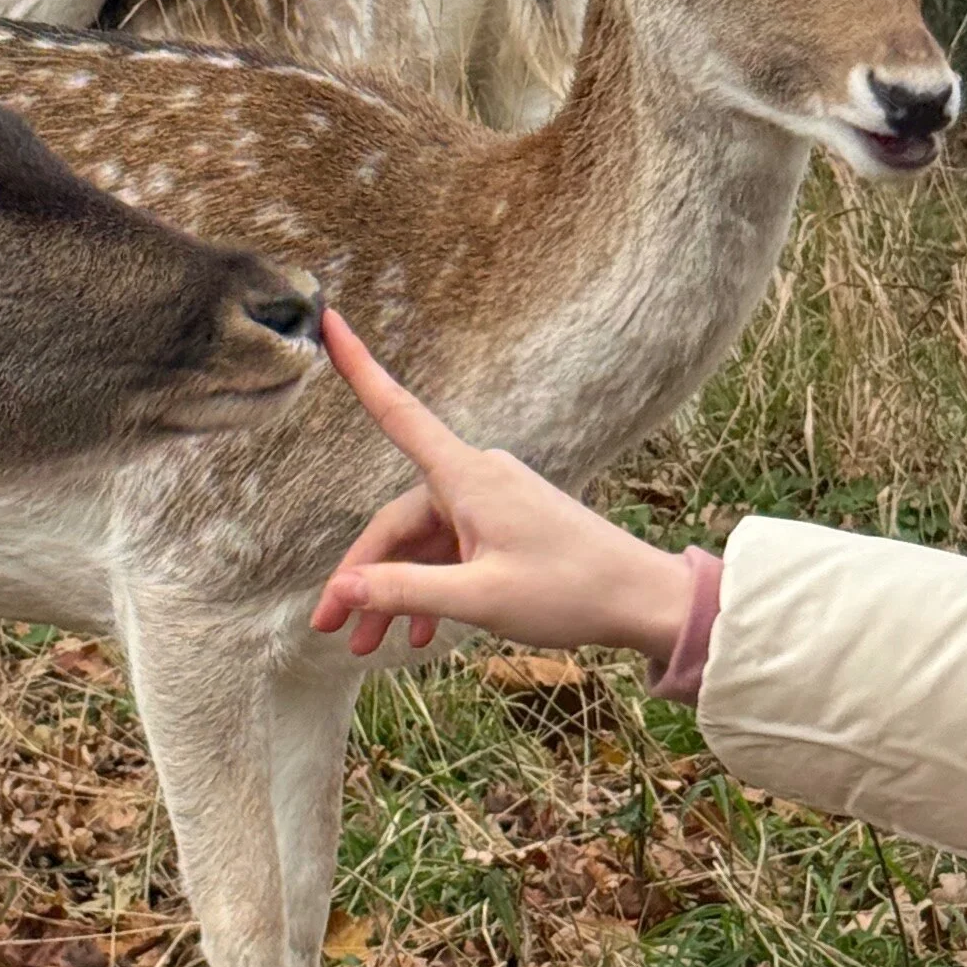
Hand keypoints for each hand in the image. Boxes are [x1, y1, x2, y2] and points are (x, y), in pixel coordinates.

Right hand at [310, 312, 699, 667]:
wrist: (639, 599)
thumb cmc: (568, 591)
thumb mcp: (480, 599)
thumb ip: (406, 591)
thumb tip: (343, 589)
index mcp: (468, 478)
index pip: (398, 414)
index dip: (360, 369)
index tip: (331, 320)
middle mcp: (475, 479)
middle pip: (399, 520)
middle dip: (363, 576)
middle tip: (327, 628)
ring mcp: (491, 502)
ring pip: (422, 543)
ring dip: (395, 591)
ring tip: (365, 646)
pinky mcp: (504, 525)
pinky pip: (450, 550)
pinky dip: (430, 586)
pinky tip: (417, 633)